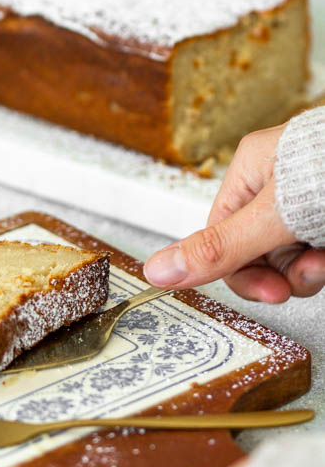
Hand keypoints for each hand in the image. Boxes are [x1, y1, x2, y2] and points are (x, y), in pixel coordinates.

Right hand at [145, 125, 324, 301]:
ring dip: (312, 269)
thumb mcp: (278, 213)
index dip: (243, 273)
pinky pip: (316, 251)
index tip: (272, 294)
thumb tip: (158, 270)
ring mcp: (309, 200)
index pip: (221, 237)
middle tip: (310, 273)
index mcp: (251, 171)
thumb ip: (220, 247)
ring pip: (292, 256)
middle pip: (258, 251)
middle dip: (285, 273)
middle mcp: (277, 185)